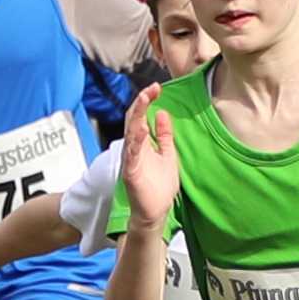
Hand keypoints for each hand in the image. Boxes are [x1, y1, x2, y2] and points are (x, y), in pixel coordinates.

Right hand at [115, 95, 180, 229]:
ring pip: (131, 132)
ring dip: (138, 115)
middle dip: (141, 102)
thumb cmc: (159, 185)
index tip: (157, 88)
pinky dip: (136, 141)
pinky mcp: (131, 172)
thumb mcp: (167, 154)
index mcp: (142, 143)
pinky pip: (132, 154)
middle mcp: (134, 148)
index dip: (147, 100)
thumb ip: (165, 135)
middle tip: (152, 88)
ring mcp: (131, 160)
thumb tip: (163, 113)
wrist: (156, 211)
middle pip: (133, 119)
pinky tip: (142, 129)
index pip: (141, 116)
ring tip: (145, 99)